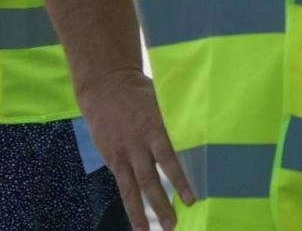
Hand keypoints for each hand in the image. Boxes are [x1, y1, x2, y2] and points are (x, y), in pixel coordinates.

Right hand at [76, 68, 194, 230]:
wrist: (102, 85)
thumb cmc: (138, 92)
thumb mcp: (159, 103)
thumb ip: (172, 125)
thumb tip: (199, 140)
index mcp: (151, 129)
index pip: (168, 159)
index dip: (180, 181)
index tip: (191, 201)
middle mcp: (135, 145)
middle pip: (149, 180)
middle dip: (161, 206)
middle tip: (173, 227)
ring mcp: (121, 153)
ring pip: (131, 188)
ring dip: (140, 213)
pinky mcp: (110, 156)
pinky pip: (121, 182)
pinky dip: (129, 199)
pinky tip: (137, 217)